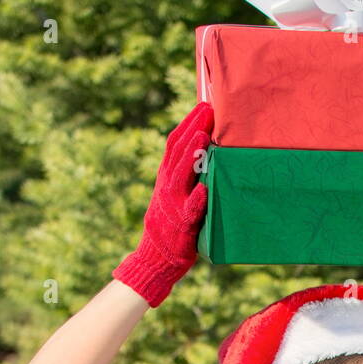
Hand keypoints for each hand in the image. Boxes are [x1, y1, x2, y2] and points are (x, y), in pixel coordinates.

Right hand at [113, 102, 213, 307]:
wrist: (154, 259)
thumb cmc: (171, 228)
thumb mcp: (174, 197)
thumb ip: (186, 177)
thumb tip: (204, 154)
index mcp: (166, 178)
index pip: (174, 144)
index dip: (188, 123)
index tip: (203, 104)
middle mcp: (167, 187)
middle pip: (177, 152)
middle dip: (192, 128)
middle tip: (208, 109)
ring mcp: (172, 206)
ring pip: (181, 176)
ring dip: (192, 156)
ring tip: (204, 137)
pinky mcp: (181, 226)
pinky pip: (189, 212)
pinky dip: (195, 200)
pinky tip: (203, 190)